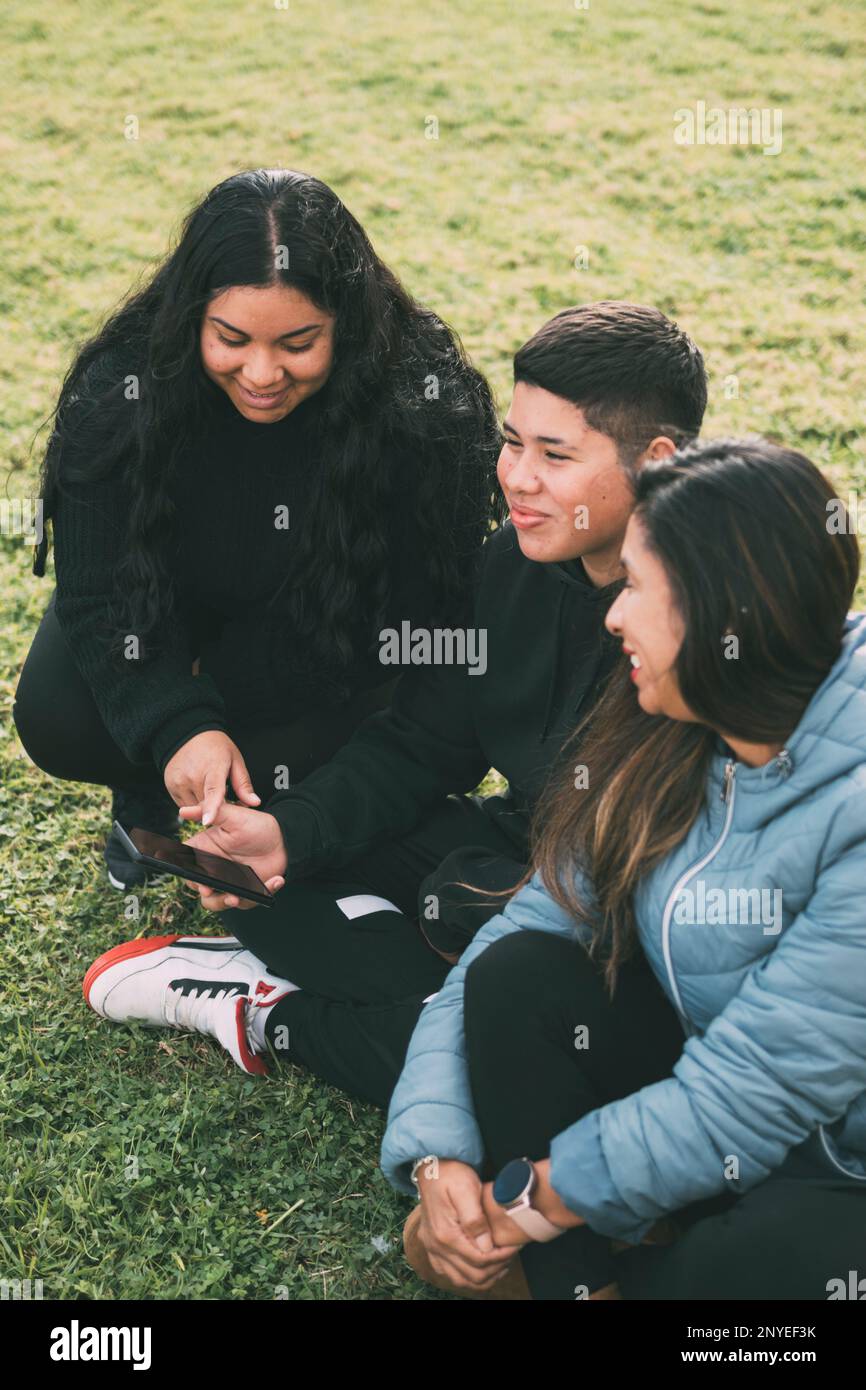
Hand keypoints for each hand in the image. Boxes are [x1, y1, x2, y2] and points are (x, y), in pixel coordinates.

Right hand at [164, 730, 259, 825]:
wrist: (186, 735)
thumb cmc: (214, 746)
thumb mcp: (234, 760)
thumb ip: (243, 784)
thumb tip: (254, 802)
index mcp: (213, 768)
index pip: (212, 791)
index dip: (211, 808)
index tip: (208, 821)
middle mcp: (193, 775)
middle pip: (206, 806)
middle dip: (216, 807)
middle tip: (223, 794)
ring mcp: (179, 781)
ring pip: (194, 808)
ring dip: (203, 805)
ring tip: (207, 787)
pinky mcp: (170, 786)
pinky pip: (183, 804)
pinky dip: (192, 801)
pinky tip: (197, 787)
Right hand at [181, 802, 287, 910]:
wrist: (283, 839)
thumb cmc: (255, 825)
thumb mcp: (233, 816)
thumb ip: (210, 812)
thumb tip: (183, 810)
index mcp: (205, 851)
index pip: (187, 865)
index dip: (187, 872)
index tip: (193, 875)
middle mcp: (213, 869)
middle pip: (199, 888)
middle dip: (205, 892)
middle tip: (210, 890)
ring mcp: (228, 882)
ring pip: (217, 902)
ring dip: (223, 902)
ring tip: (235, 898)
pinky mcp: (246, 891)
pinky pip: (247, 900)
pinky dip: (261, 893)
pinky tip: (275, 880)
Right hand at [415, 1159, 520, 1291]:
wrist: (432, 1166)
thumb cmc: (451, 1173)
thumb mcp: (465, 1188)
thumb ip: (475, 1219)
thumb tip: (486, 1246)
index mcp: (445, 1234)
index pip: (479, 1260)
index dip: (501, 1257)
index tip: (515, 1247)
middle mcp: (436, 1246)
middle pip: (472, 1275)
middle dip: (496, 1268)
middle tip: (511, 1254)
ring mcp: (432, 1248)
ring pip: (461, 1280)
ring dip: (483, 1277)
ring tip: (500, 1263)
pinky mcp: (432, 1247)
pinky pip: (449, 1274)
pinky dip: (467, 1276)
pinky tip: (481, 1265)